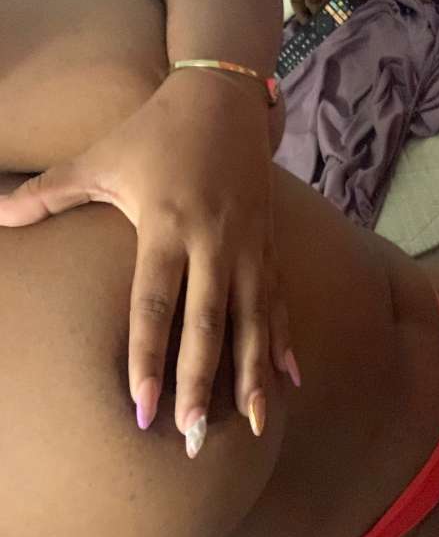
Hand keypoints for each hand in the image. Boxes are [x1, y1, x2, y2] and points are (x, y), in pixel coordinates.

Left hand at [0, 69, 299, 456]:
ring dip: (252, 377)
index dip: (147, 358)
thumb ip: (50, 192)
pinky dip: (283, 342)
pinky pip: (279, 301)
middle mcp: (212, 243)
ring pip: (252, 322)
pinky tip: (290, 380)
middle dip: (201, 383)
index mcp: (166, 224)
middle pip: (206, 324)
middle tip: (192, 437)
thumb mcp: (100, 158)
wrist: (223, 100)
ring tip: (254, 426)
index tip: (143, 409)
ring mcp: (248, 247)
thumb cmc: (156, 131)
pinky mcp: (270, 246)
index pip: (154, 305)